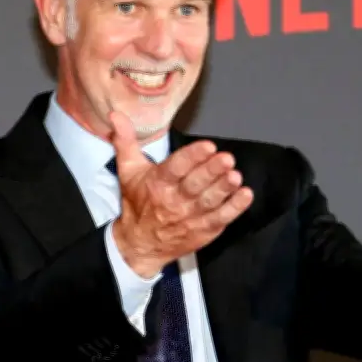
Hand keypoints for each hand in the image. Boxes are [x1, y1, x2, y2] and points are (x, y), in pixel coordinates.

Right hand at [108, 111, 253, 277]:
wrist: (140, 245)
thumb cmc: (138, 204)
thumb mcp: (128, 171)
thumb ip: (126, 141)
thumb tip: (117, 115)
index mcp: (157, 184)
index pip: (176, 168)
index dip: (192, 157)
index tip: (208, 146)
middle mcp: (174, 201)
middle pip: (195, 185)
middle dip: (211, 171)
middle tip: (226, 158)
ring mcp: (191, 217)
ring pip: (210, 201)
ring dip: (224, 188)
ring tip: (235, 175)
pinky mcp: (205, 229)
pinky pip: (222, 218)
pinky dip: (235, 207)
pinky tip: (245, 194)